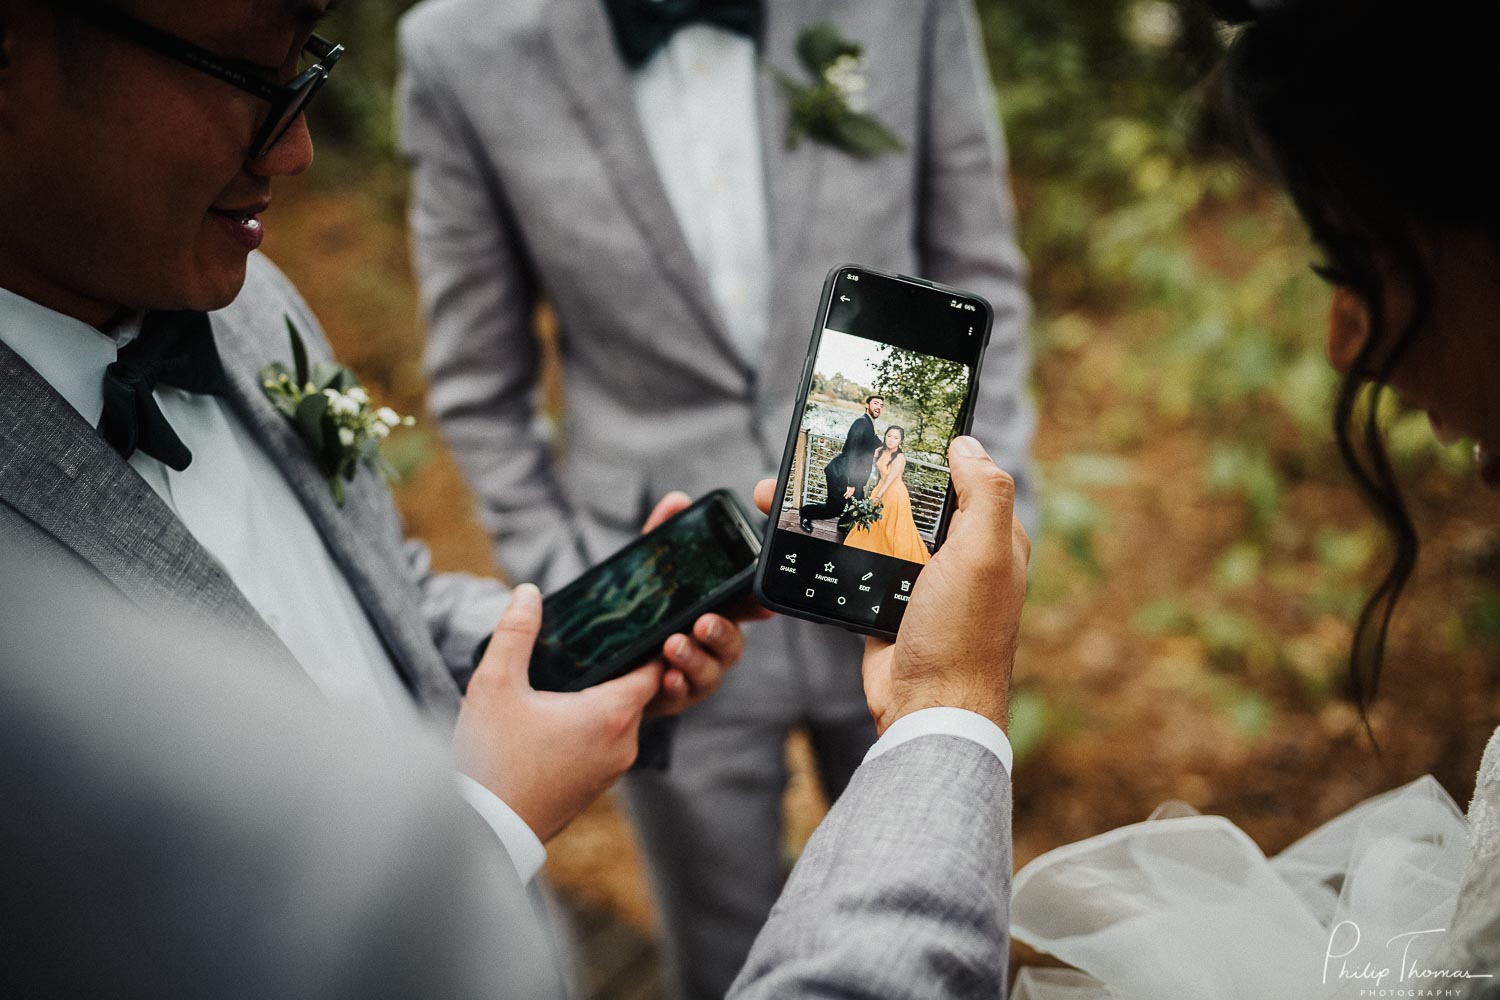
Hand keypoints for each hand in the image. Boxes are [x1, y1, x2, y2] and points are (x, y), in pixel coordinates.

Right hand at [454, 584, 660, 841]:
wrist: (484, 830)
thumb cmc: (491, 757)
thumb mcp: (495, 684)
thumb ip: (515, 633)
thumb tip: (528, 592)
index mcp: (612, 713)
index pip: (653, 667)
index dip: (648, 643)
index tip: (632, 624)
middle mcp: (624, 743)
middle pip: (637, 692)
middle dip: (620, 668)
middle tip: (596, 642)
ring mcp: (613, 770)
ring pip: (621, 719)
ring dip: (603, 700)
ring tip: (574, 677)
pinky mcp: (596, 788)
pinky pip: (607, 744)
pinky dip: (593, 727)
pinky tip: (561, 716)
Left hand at [636, 492, 769, 716]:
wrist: (601, 659)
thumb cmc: (638, 613)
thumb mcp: (646, 572)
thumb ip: (662, 538)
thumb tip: (678, 501)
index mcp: (712, 613)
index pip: (742, 610)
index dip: (757, 607)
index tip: (762, 605)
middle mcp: (709, 647)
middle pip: (732, 643)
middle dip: (723, 632)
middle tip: (704, 621)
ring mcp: (693, 675)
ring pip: (710, 671)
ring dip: (695, 657)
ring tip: (674, 644)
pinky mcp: (671, 697)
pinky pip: (681, 695)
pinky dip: (676, 685)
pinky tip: (665, 676)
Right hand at [753, 436, 1028, 733]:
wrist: (926, 710)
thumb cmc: (961, 635)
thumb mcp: (982, 554)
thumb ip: (984, 494)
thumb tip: (967, 442)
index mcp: (989, 536)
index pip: (960, 474)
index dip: (925, 446)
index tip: (885, 420)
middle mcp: (956, 555)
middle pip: (906, 498)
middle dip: (862, 474)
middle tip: (819, 452)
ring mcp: (918, 580)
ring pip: (872, 529)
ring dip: (832, 510)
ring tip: (785, 492)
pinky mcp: (884, 604)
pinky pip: (853, 566)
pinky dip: (826, 549)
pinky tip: (796, 531)